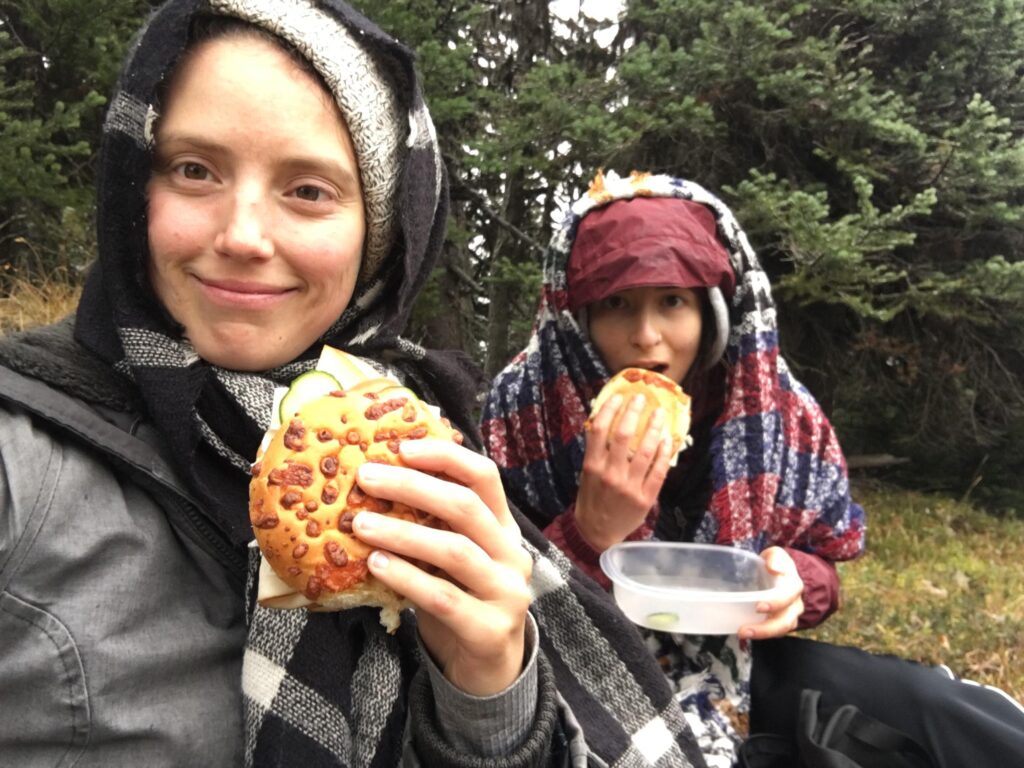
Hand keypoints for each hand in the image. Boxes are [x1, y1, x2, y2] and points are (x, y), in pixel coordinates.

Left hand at [352, 439, 532, 695]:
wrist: (489, 667)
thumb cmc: (461, 598)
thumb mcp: (453, 556)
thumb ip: (433, 524)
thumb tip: (378, 480)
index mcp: (503, 527)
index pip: (484, 477)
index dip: (445, 457)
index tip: (401, 446)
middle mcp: (512, 553)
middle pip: (466, 507)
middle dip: (412, 487)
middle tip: (366, 478)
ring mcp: (506, 592)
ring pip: (455, 551)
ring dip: (403, 534)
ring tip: (361, 524)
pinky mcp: (490, 629)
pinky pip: (444, 598)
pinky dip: (407, 578)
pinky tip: (376, 566)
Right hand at [574, 393, 672, 550]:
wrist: (597, 533)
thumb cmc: (592, 499)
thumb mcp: (587, 474)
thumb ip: (597, 451)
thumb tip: (608, 422)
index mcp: (592, 466)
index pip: (599, 430)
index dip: (610, 409)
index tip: (619, 396)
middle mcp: (610, 474)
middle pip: (623, 435)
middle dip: (634, 412)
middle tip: (641, 398)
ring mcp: (629, 486)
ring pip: (646, 450)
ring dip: (654, 428)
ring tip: (659, 414)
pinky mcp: (646, 497)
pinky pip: (659, 470)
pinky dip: (664, 452)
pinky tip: (667, 440)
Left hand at [738, 546, 803, 639]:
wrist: (780, 574)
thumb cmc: (775, 564)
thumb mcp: (775, 554)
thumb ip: (775, 558)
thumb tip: (773, 568)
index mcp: (793, 585)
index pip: (789, 595)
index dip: (776, 602)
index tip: (758, 606)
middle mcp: (795, 603)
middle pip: (786, 621)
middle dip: (766, 628)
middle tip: (744, 629)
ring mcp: (790, 615)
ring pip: (781, 630)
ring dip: (762, 634)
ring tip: (742, 633)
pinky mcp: (781, 623)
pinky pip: (774, 633)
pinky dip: (761, 635)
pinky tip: (745, 632)